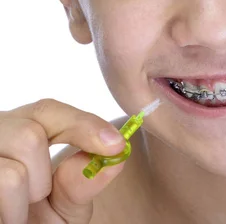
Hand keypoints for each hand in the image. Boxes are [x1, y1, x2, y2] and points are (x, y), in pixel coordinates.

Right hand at [0, 99, 125, 223]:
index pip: (48, 110)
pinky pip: (1, 183)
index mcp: (19, 131)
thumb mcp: (64, 208)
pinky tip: (3, 218)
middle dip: (43, 177)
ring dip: (23, 203)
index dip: (84, 125)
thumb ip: (84, 182)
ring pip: (13, 172)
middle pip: (30, 135)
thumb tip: (116, 157)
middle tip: (35, 199)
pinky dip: (9, 213)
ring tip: (14, 214)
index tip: (116, 145)